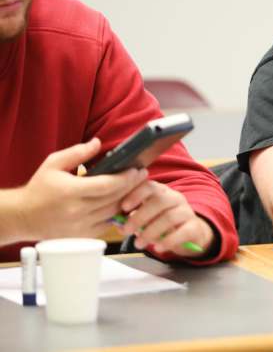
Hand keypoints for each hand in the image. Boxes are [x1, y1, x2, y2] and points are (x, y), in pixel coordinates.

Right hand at [17, 138, 147, 239]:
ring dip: (128, 199)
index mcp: (71, 192)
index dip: (125, 178)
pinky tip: (124, 203)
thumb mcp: (53, 164)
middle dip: (132, 185)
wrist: (23, 216)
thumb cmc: (39, 188)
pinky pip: (107, 224)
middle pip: (114, 198)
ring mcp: (80, 226)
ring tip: (137, 187)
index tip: (136, 170)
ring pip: (113, 212)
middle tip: (142, 175)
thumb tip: (97, 143)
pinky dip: (117, 214)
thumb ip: (77, 153)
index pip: (107, 186)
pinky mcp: (82, 235)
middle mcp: (77, 211)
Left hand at [118, 181, 214, 257]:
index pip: (149, 186)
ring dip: (151, 232)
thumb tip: (118, 224)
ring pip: (169, 217)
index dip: (136, 194)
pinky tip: (157, 248)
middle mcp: (176, 198)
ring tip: (138, 244)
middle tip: (127, 231)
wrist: (190, 234)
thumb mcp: (147, 220)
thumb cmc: (163, 224)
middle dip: (140, 216)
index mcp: (162, 192)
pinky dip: (168, 241)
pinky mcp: (195, 227)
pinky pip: (182, 232)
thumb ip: (133, 220)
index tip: (123, 207)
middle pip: (159, 201)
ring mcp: (187, 211)